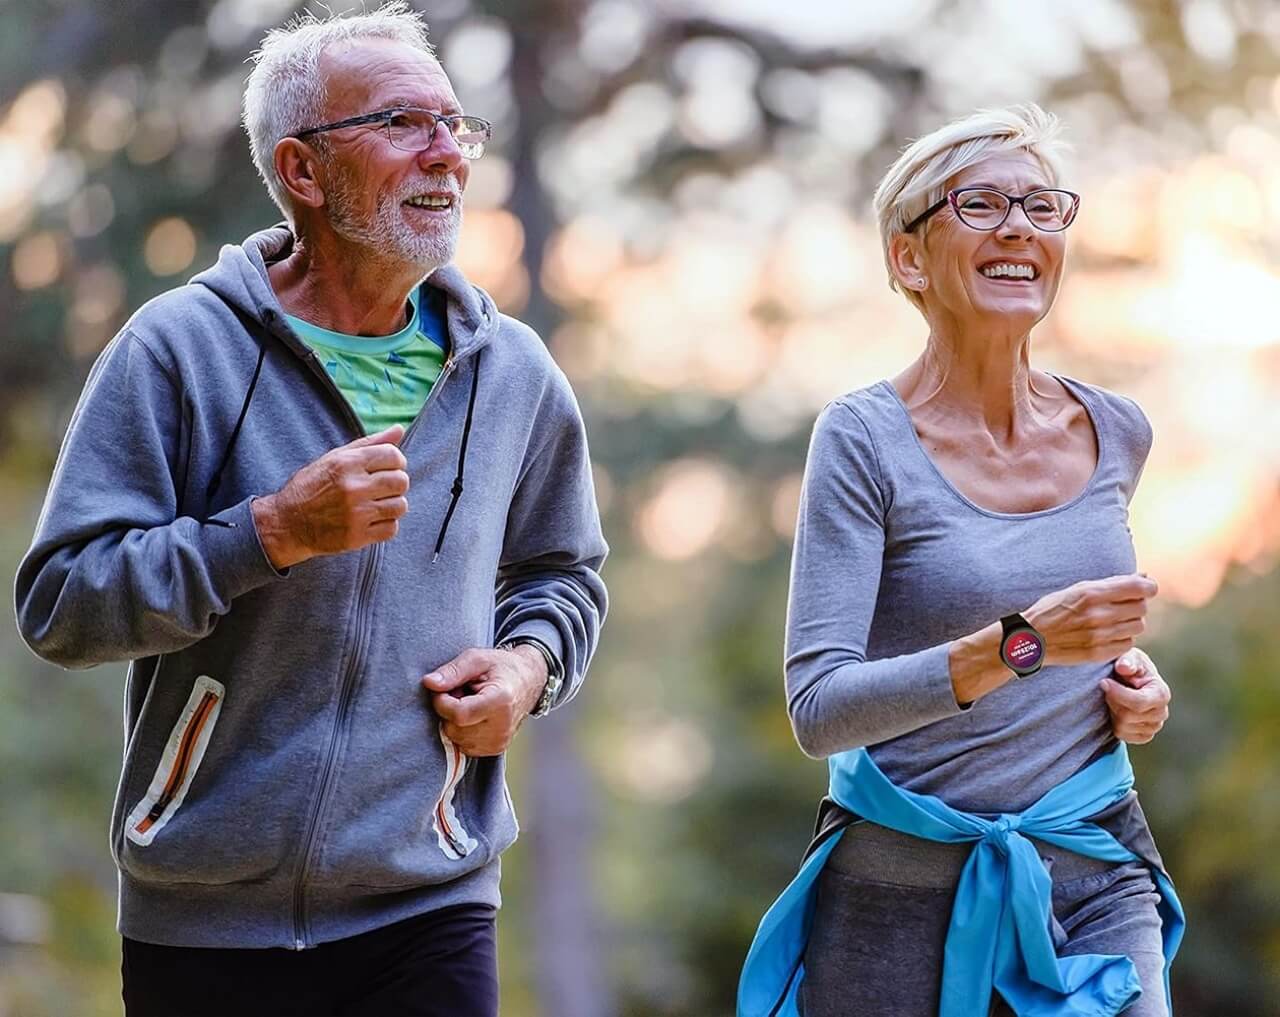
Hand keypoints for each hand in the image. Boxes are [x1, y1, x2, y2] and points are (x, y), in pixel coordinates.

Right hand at [251, 424, 408, 568]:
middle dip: (397, 483)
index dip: (396, 461)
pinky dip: (386, 524)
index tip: (389, 468)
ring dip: (393, 505)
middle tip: (383, 488)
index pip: (393, 455)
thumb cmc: (312, 487)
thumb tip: (398, 429)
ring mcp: (356, 513)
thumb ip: (369, 443)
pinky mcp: (357, 536)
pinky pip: (392, 528)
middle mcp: (353, 487)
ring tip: (377, 504)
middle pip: (401, 481)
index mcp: (346, 463)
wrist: (288, 523)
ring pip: (400, 506)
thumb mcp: (334, 458)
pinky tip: (372, 520)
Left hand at [422, 646, 548, 756]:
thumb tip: (429, 683)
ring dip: (455, 721)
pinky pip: (463, 745)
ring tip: (469, 702)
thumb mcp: (477, 658)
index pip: (459, 714)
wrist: (528, 681)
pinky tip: (474, 716)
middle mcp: (502, 727)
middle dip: (448, 710)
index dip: (442, 702)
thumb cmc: (501, 667)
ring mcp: (499, 742)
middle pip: (454, 728)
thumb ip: (453, 671)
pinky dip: (462, 731)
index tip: (445, 688)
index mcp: (501, 701)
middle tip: (462, 692)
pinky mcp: (495, 749)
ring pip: (456, 738)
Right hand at [1025, 573, 1157, 665]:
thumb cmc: (1053, 609)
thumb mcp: (1076, 589)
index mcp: (1091, 593)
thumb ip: (1111, 584)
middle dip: (1136, 604)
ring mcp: (1099, 636)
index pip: (1138, 588)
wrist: (1031, 639)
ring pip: (1138, 626)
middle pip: (1141, 607)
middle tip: (1123, 605)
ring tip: (1114, 621)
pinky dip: (1123, 638)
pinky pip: (1128, 644)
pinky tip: (1108, 634)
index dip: (1148, 587)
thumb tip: (1144, 578)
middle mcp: (1098, 615)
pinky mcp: (1099, 653)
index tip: (1146, 589)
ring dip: (1130, 622)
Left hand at [1099, 647, 1170, 744]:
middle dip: (1112, 701)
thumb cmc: (1130, 665)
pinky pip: (1123, 736)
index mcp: (1161, 693)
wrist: (1130, 679)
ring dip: (1112, 711)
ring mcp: (1154, 726)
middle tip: (1108, 688)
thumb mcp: (1129, 657)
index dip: (1117, 694)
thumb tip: (1123, 667)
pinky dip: (1114, 724)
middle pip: (1127, 716)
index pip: (1139, 702)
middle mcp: (1161, 712)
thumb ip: (1127, 660)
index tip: (1103, 682)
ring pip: (1122, 727)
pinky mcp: (1144, 735)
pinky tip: (1116, 709)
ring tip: (1114, 698)